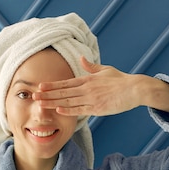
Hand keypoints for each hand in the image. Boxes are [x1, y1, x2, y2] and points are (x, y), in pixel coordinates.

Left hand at [33, 57, 168, 115]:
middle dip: (47, 94)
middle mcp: (87, 89)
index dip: (52, 85)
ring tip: (40, 104)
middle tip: (33, 96)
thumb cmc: (121, 80)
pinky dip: (69, 110)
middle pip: (63, 92)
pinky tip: (58, 110)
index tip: (40, 86)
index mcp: (88, 79)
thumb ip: (91, 66)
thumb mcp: (105, 70)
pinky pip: (80, 110)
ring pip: (68, 101)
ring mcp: (92, 99)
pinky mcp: (98, 108)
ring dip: (53, 102)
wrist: (135, 89)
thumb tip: (81, 58)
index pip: (65, 83)